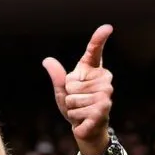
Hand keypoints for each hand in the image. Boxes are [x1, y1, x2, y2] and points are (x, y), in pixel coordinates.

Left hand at [42, 24, 112, 154]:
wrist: (86, 127)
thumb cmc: (75, 106)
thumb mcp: (63, 90)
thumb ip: (57, 76)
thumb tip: (47, 60)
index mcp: (93, 71)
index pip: (95, 53)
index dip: (99, 39)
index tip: (107, 27)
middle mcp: (104, 80)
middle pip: (71, 84)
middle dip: (68, 96)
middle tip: (78, 102)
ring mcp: (105, 94)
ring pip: (73, 98)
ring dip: (71, 108)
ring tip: (81, 110)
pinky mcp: (103, 108)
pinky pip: (77, 111)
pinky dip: (75, 117)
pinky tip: (84, 119)